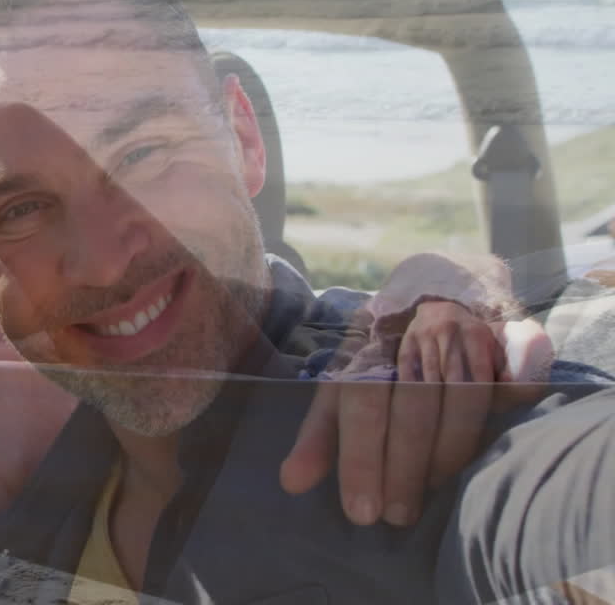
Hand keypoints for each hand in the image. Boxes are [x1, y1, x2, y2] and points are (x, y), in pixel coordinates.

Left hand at [280, 301, 546, 527]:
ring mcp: (466, 326)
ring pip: (464, 395)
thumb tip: (291, 482)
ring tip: (433, 493)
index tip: (362, 510)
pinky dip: (508, 407)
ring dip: (449, 453)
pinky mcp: (510, 333)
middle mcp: (415, 328)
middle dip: (405, 467)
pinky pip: (515, 376)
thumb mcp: (341, 386)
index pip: (361, 399)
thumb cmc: (380, 357)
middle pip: (412, 402)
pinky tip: (493, 447)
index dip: (362, 457)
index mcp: (367, 339)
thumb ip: (320, 435)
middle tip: (398, 515)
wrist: (436, 290)